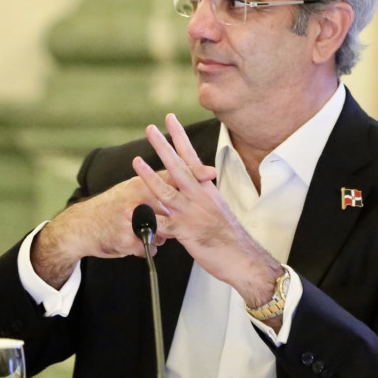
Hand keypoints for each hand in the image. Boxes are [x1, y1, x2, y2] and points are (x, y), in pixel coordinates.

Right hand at [31, 164, 215, 287]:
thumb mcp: (132, 190)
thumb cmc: (111, 207)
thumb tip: (179, 183)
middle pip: (168, 205)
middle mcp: (137, 198)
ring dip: (159, 237)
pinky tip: (138, 246)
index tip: (211, 171)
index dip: (191, 172)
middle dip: (184, 213)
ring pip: (160, 233)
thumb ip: (155, 186)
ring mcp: (132, 219)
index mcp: (140, 184)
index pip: (170, 176)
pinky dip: (145, 249)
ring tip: (150, 236)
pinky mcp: (126, 238)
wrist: (81, 227)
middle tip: (204, 215)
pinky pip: (147, 248)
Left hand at [132, 114, 280, 306]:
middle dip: (163, 146)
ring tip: (136, 162)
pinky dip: (148, 219)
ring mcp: (192, 214)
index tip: (170, 119)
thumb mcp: (217, 208)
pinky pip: (163, 225)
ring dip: (150, 176)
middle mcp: (200, 197)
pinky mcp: (187, 233)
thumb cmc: (230, 236)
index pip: (191, 157)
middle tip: (151, 129)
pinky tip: (134, 214)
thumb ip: (200, 195)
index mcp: (206, 189)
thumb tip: (190, 185)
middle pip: (179, 167)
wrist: (243, 258)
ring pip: (168, 191)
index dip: (180, 137)